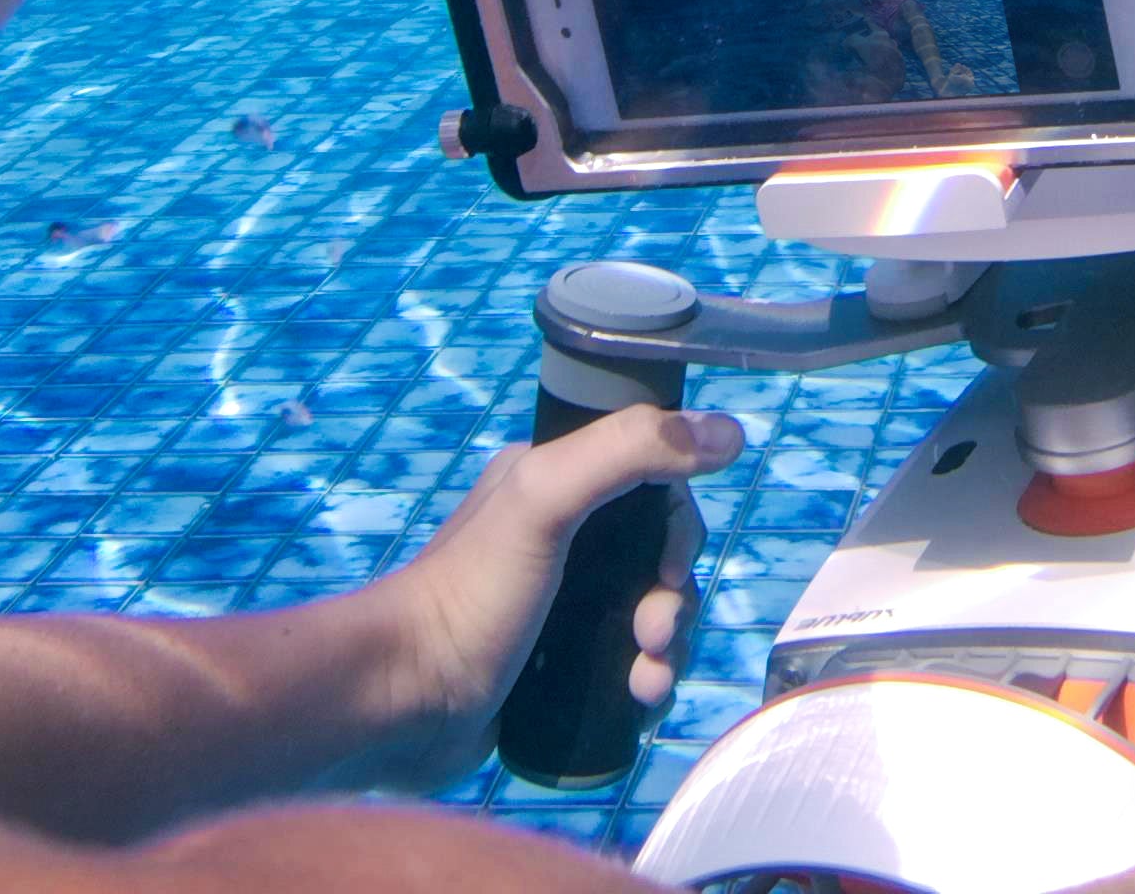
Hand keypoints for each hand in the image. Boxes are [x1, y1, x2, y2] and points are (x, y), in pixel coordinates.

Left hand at [351, 404, 744, 789]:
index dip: (677, 528)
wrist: (405, 702)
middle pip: (659, 557)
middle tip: (651, 634)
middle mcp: (561, 537)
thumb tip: (728, 432)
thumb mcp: (544, 500)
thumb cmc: (470, 594)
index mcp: (552, 482)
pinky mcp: (560, 666)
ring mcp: (561, 605)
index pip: (652, 485)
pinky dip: (649, 680)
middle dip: (673, 598)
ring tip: (646, 680)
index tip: (666, 568)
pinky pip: (632, 664)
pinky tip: (640, 701)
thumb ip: (628, 451)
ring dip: (668, 647)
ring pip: (653, 615)